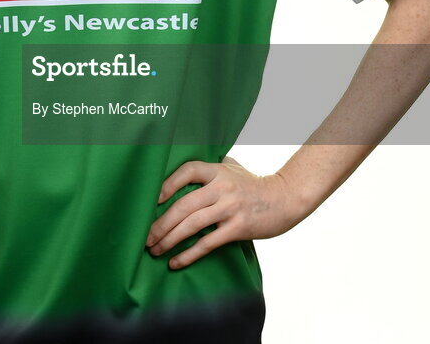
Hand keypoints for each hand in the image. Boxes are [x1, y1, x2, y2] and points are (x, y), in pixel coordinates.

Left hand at [144, 157, 304, 269]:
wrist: (284, 199)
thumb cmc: (253, 184)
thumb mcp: (233, 168)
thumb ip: (212, 166)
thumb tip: (184, 166)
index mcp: (218, 170)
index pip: (188, 171)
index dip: (168, 183)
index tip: (151, 199)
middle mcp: (222, 187)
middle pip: (184, 204)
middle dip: (161, 222)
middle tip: (145, 236)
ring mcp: (230, 208)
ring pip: (192, 224)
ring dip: (169, 239)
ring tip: (154, 250)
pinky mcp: (238, 228)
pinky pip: (208, 243)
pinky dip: (189, 254)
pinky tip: (176, 262)